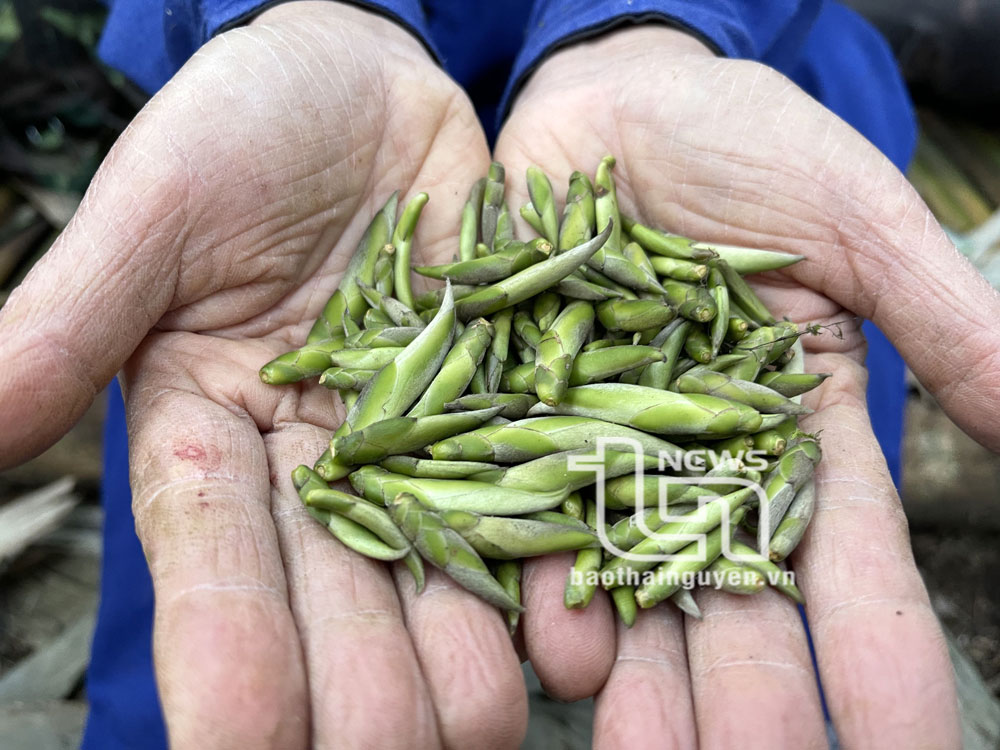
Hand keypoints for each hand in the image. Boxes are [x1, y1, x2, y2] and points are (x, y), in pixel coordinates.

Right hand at [0, 3, 529, 746]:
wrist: (365, 84)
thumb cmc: (242, 123)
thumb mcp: (158, 209)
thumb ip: (72, 316)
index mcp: (211, 434)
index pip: (210, 565)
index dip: (224, 655)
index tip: (236, 743)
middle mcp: (314, 467)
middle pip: (336, 604)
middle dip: (360, 691)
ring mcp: (418, 444)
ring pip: (438, 580)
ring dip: (462, 659)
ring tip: (486, 724)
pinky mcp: (507, 406)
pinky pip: (533, 500)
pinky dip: (555, 568)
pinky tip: (579, 637)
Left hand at [496, 25, 999, 747]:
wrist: (609, 106)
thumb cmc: (743, 144)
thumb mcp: (856, 218)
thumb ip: (939, 318)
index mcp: (794, 430)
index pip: (850, 560)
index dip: (879, 648)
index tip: (910, 741)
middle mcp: (700, 462)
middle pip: (731, 600)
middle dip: (748, 696)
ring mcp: (605, 448)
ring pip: (627, 583)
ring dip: (640, 677)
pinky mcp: (520, 418)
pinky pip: (527, 513)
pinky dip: (540, 581)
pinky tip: (553, 651)